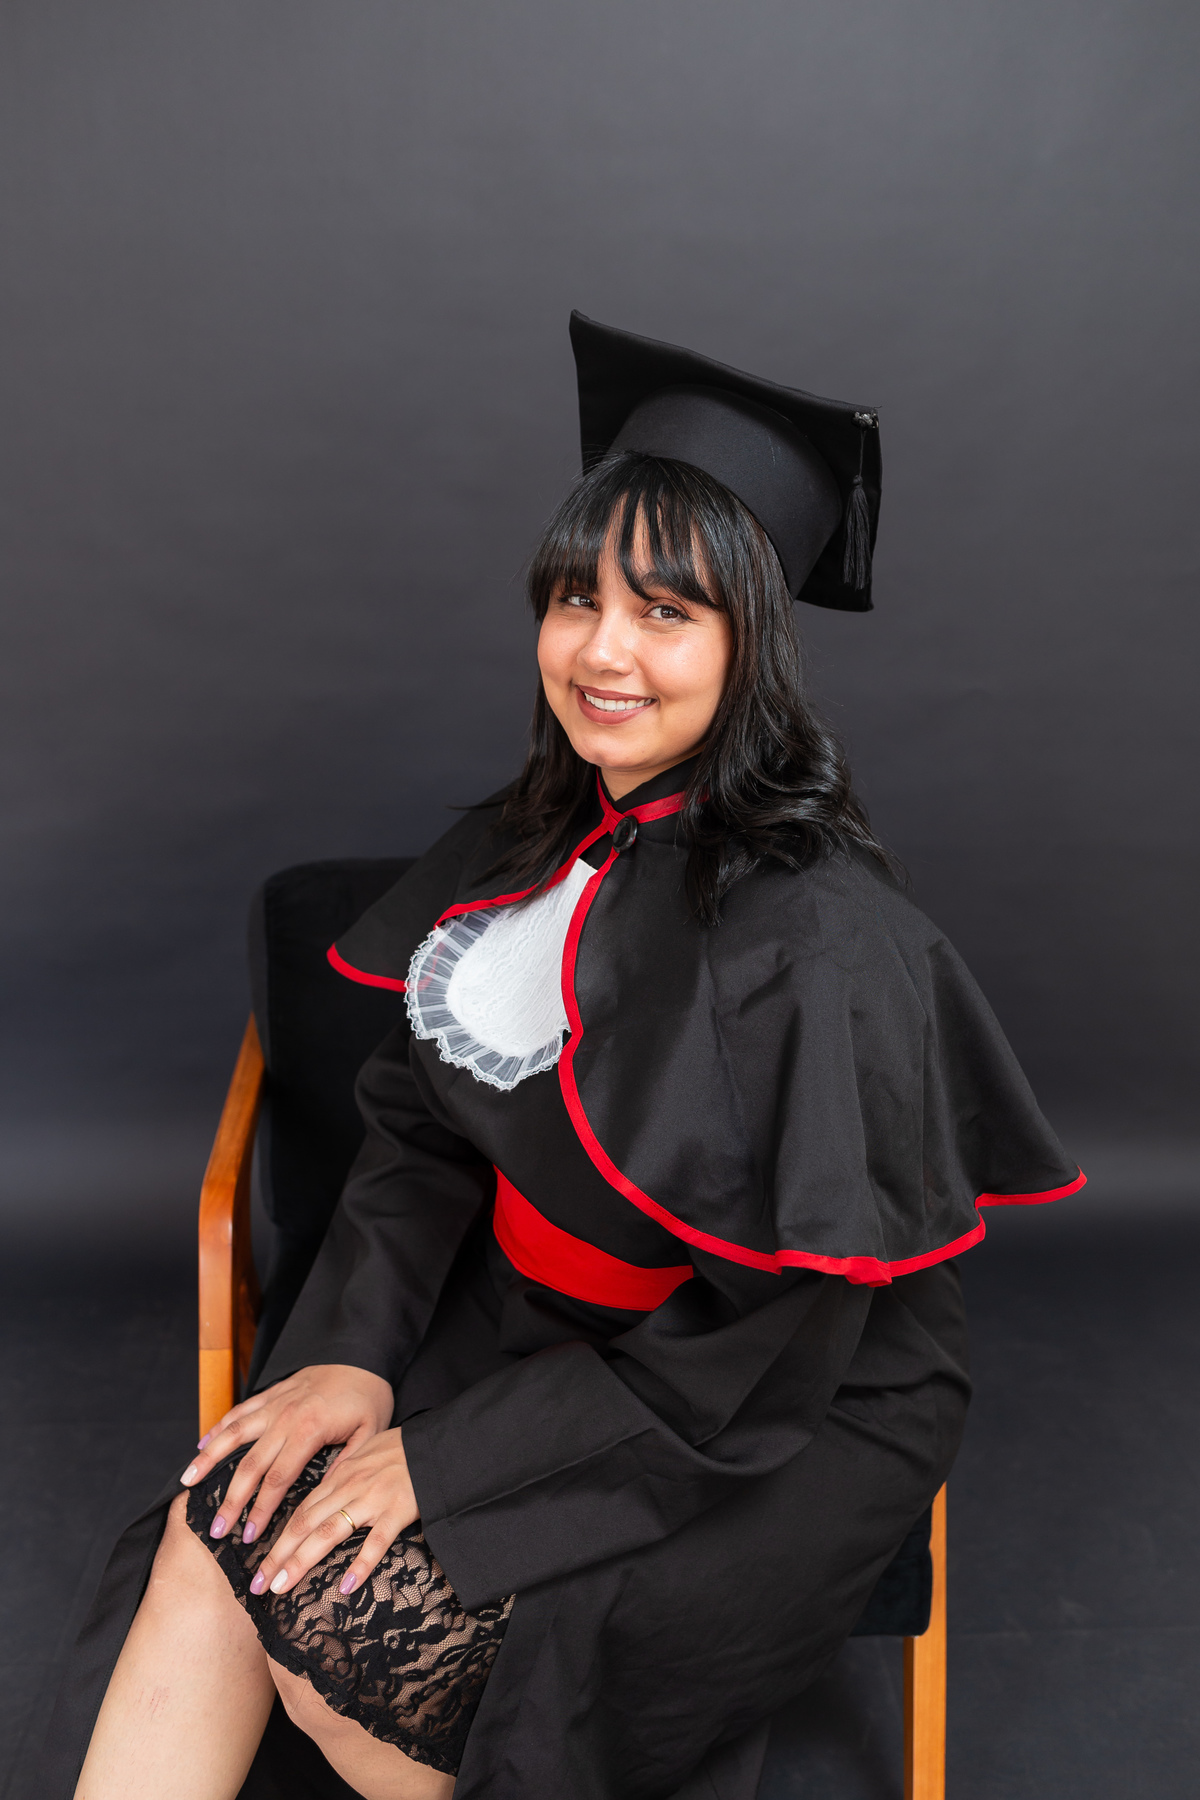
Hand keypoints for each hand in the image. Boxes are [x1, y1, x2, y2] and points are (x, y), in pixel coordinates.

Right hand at [180, 1364, 393, 1545]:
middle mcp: (284, 1416)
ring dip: (209, 1459)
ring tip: (188, 1483)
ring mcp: (274, 1402)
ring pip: (233, 1434)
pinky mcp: (271, 1392)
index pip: (277, 1479)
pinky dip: (218, 1427)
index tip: (249, 1535)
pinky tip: (201, 1444)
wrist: (363, 1354)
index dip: (261, 1510)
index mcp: (309, 1430)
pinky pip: (239, 1411)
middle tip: (218, 1528)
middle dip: (232, 1499)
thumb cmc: (369, 1396)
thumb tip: (324, 1497)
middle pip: (250, 1465)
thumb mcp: (370, 1432)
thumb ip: (346, 1464)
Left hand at [248, 1427, 417, 1598]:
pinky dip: (361, 1563)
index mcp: (340, 1476)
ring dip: (302, 1561)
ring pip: (330, 1533)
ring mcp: (373, 1500)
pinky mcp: (398, 1511)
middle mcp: (350, 1488)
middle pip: (306, 1525)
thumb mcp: (363, 1454)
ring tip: (282, 1586)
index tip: (260, 1565)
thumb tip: (320, 1498)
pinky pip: (377, 1541)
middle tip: (258, 1585)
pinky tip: (347, 1586)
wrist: (436, 1445)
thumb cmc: (401, 1450)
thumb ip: (340, 1476)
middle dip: (279, 1556)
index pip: (301, 1512)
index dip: (278, 1540)